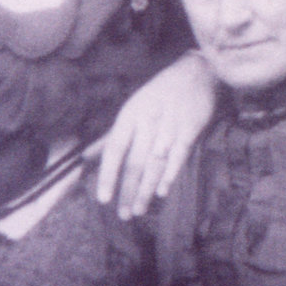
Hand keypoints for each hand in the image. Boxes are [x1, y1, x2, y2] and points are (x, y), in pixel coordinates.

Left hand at [95, 51, 216, 218]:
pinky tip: (162, 191)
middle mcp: (148, 119)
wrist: (197, 71)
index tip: (103, 199)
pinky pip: (179, 154)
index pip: (115, 148)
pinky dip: (170, 173)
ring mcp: (170, 123)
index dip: (108, 174)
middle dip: (127, 190)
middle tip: (123, 214)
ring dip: (146, 189)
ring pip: (155, 162)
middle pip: (135, 161)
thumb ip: (117, 134)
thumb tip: (89, 156)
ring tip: (138, 209)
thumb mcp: (135, 107)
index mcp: (131, 113)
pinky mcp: (191, 126)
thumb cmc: (161, 93)